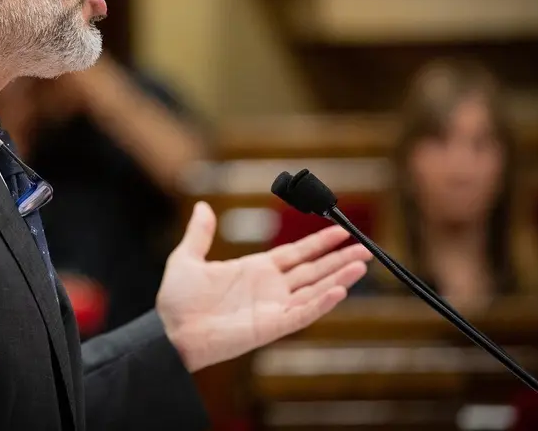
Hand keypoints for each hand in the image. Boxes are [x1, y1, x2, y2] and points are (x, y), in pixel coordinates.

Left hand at [156, 201, 370, 372]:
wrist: (171, 331)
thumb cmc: (177, 300)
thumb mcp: (187, 258)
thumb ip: (199, 234)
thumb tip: (203, 206)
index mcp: (255, 269)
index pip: (296, 253)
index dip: (319, 242)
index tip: (342, 229)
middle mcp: (269, 288)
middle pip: (313, 270)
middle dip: (339, 259)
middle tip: (366, 248)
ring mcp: (273, 307)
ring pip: (314, 289)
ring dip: (338, 277)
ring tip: (362, 264)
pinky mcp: (271, 325)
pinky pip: (302, 313)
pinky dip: (321, 302)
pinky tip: (339, 289)